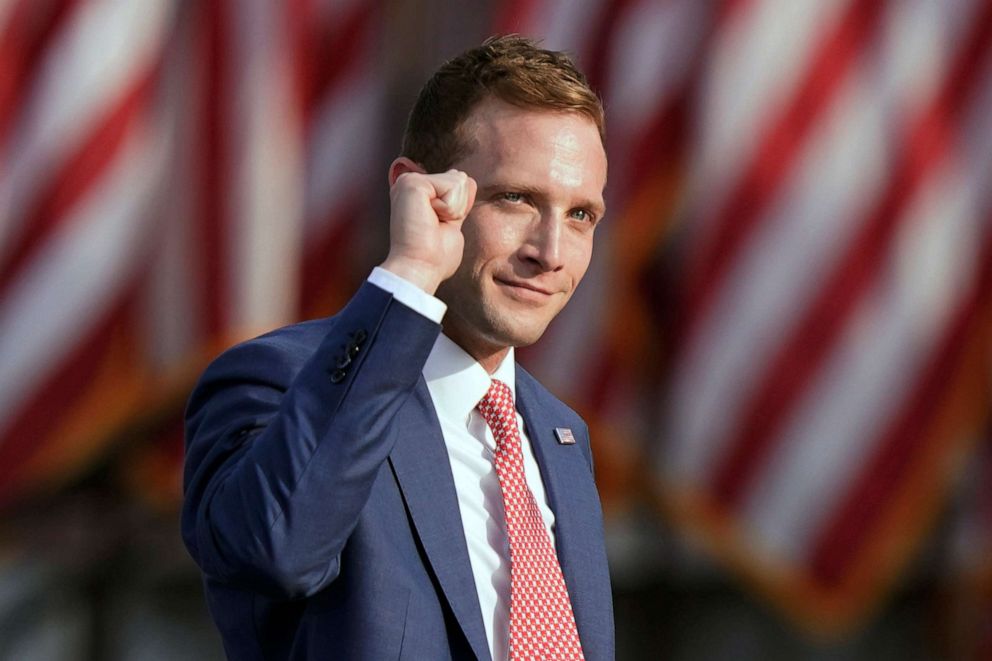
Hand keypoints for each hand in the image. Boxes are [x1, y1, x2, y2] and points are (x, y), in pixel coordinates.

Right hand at [380, 162, 476, 293]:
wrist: (419, 268)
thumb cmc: (433, 257)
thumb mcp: (452, 223)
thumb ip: (457, 202)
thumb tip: (464, 178)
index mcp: (418, 193)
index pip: (458, 182)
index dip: (460, 208)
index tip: (437, 227)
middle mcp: (411, 183)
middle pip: (461, 178)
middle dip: (458, 207)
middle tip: (435, 226)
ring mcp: (410, 181)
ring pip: (459, 180)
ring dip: (454, 209)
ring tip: (432, 224)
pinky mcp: (412, 183)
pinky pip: (453, 185)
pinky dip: (450, 208)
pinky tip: (430, 219)